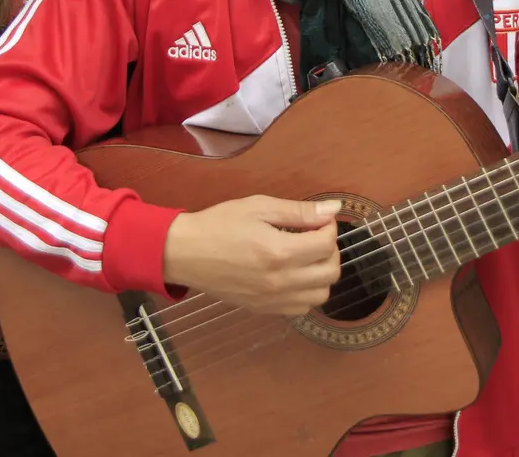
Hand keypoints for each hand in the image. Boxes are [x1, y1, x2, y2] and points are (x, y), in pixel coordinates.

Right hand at [162, 195, 341, 315]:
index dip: (329, 227)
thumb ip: (298, 211)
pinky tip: (294, 275)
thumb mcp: (258, 207)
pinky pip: (302, 308)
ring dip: (322, 274)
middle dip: (330, 250)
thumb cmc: (219, 224)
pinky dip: (307, 292)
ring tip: (306, 257)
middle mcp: (280, 281)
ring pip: (321, 295)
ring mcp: (273, 300)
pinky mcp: (265, 310)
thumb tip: (333, 209)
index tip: (318, 219)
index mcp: (279, 252)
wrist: (185, 253)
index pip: (327, 244)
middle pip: (330, 272)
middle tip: (315, 236)